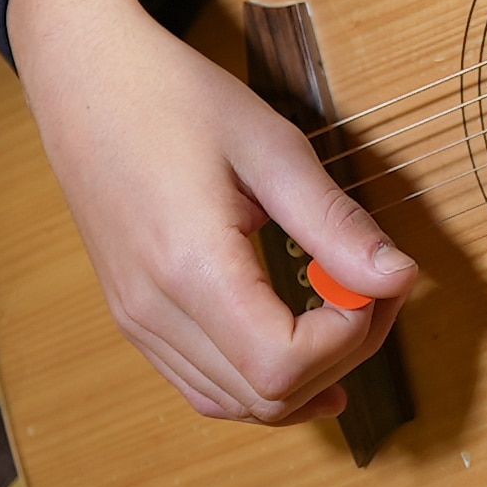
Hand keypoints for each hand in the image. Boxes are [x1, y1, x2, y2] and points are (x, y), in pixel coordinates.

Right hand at [4, 0, 421, 424]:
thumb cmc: (175, 98)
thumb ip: (334, 223)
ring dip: (307, 374)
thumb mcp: (272, 146)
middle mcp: (153, 312)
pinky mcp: (134, 320)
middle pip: (267, 396)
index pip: (282, 365)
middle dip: (343, 355)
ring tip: (344, 306)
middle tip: (376, 289)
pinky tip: (301, 349)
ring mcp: (136, 323)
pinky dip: (261, 381)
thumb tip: (400, 277)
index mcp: (189, 266)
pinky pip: (206, 387)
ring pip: (238, 405)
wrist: (85, 80)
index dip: (347, 338)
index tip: (373, 281)